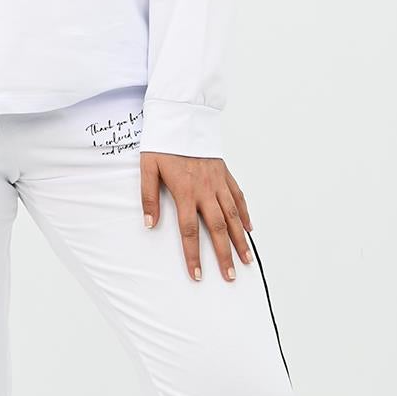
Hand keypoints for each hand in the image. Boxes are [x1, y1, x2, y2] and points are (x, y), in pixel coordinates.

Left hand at [140, 152, 252, 282]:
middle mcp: (206, 190)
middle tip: (230, 276)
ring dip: (240, 239)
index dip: (194, 255)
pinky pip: (238, 197)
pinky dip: (244, 214)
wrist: (182, 118)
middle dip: (225, 255)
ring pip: (232, 216)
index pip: (190, 231)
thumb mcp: (147, 168)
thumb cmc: (163, 144)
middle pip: (217, 228)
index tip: (198, 275)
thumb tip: (150, 225)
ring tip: (247, 259)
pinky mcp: (225, 174)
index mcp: (185, 192)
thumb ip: (148, 197)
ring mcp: (218, 182)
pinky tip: (249, 229)